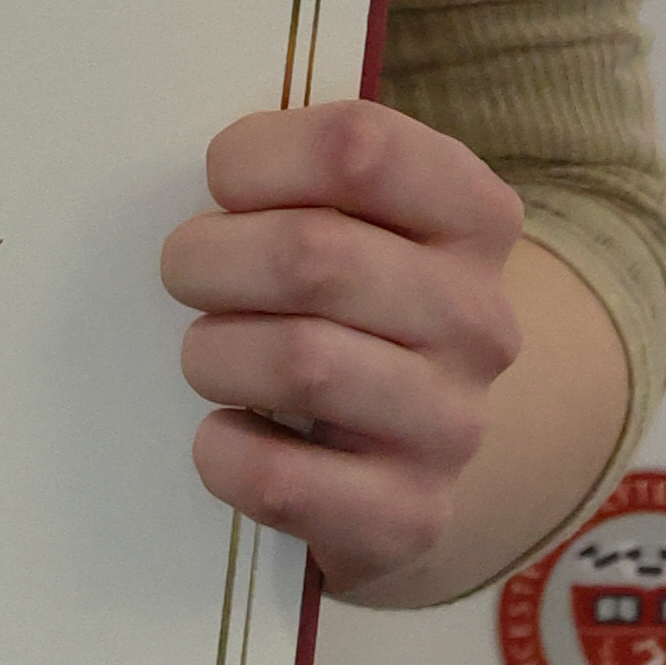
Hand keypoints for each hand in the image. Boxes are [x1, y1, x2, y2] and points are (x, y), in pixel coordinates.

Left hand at [164, 92, 543, 605]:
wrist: (410, 455)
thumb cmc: (351, 302)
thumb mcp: (358, 218)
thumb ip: (303, 174)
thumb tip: (198, 155)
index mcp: (475, 214)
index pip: (358, 146)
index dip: (257, 156)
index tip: (222, 182)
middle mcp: (480, 318)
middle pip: (311, 255)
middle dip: (208, 258)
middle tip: (185, 272)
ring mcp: (454, 424)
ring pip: (300, 363)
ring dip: (214, 352)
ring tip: (210, 353)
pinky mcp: (410, 518)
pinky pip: (282, 480)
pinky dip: (223, 452)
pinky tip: (223, 434)